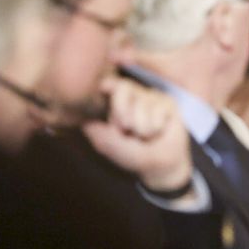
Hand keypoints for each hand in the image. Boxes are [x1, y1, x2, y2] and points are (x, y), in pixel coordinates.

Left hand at [83, 77, 192, 192]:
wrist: (159, 165)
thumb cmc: (131, 154)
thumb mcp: (107, 143)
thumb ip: (94, 127)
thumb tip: (81, 112)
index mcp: (115, 102)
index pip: (108, 83)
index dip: (105, 85)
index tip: (103, 89)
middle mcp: (133, 95)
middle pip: (123, 87)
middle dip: (122, 110)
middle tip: (126, 129)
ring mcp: (151, 97)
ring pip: (142, 102)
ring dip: (141, 126)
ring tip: (144, 135)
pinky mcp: (168, 103)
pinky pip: (159, 109)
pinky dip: (155, 126)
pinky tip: (158, 131)